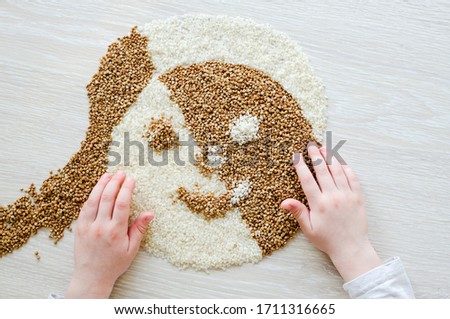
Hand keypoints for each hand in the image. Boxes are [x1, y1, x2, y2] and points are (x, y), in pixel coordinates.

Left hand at [66, 171, 153, 297]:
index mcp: (115, 231)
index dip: (126, 189)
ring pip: (93, 199)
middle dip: (115, 182)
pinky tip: (96, 189)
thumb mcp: (132, 248)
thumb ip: (139, 228)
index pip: (122, 203)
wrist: (92, 276)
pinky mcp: (79, 227)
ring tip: (108, 175)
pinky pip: (84, 207)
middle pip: (107, 197)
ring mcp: (87, 226)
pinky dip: (91, 196)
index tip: (131, 180)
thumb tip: (150, 213)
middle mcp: (100, 226)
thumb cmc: (114, 264)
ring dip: (101, 185)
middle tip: (121, 173)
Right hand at [281, 144, 380, 281]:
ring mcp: (347, 195)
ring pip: (338, 171)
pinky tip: (340, 161)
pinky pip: (352, 177)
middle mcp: (333, 196)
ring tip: (324, 148)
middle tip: (310, 145)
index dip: (301, 166)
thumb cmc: (327, 239)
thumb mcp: (308, 229)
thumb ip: (298, 212)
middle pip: (323, 170)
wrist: (351, 247)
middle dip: (315, 156)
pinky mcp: (358, 197)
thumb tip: (284, 202)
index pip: (308, 180)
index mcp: (319, 204)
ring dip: (330, 157)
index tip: (296, 156)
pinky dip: (346, 167)